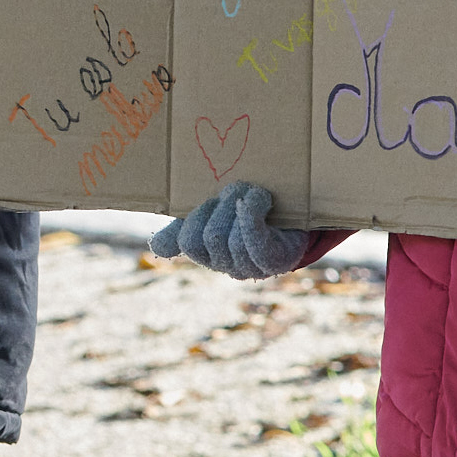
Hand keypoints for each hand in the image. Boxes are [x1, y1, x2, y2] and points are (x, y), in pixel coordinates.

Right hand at [152, 181, 308, 279]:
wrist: (298, 217)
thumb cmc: (251, 215)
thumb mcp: (215, 216)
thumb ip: (186, 228)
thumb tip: (158, 248)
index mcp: (210, 256)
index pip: (188, 241)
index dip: (198, 216)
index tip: (213, 199)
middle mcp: (229, 266)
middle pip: (209, 238)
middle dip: (220, 206)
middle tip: (236, 189)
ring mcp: (252, 267)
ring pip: (230, 240)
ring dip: (240, 205)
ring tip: (254, 191)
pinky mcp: (275, 260)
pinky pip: (254, 244)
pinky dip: (249, 218)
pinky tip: (254, 200)